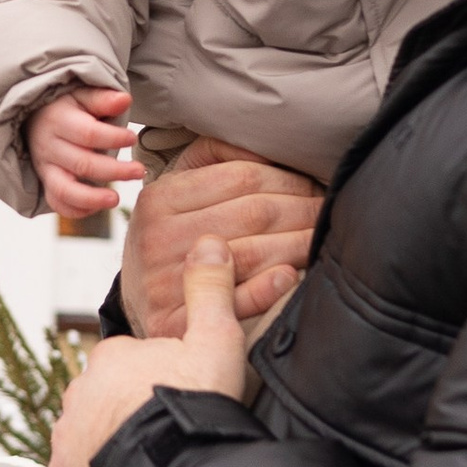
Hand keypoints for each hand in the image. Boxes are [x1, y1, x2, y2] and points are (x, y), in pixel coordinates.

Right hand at [28, 85, 146, 217]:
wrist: (35, 118)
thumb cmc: (68, 105)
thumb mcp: (82, 95)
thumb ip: (102, 99)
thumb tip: (124, 100)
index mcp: (58, 120)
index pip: (87, 133)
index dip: (112, 138)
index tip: (132, 138)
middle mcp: (48, 146)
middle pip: (81, 164)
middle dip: (114, 171)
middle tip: (139, 171)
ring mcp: (46, 168)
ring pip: (64, 190)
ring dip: (92, 198)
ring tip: (116, 200)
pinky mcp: (47, 184)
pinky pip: (58, 204)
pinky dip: (78, 210)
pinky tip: (100, 206)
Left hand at [40, 243, 250, 466]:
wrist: (173, 465)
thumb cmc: (193, 405)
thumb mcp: (215, 338)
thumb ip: (209, 291)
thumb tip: (210, 243)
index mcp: (113, 358)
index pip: (127, 366)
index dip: (154, 382)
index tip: (176, 398)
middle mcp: (81, 393)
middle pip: (102, 401)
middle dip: (124, 416)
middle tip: (160, 435)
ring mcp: (67, 438)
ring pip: (81, 440)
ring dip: (103, 450)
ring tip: (141, 466)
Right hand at [122, 135, 321, 338]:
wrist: (138, 299)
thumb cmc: (171, 236)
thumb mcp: (177, 188)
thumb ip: (215, 157)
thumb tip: (265, 145)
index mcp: (160, 197)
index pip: (242, 177)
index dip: (290, 179)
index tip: (314, 184)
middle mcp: (159, 238)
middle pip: (254, 213)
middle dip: (304, 209)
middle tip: (328, 210)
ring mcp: (167, 282)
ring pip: (254, 253)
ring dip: (300, 244)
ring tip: (322, 237)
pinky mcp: (179, 321)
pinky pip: (235, 302)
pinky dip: (269, 288)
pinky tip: (291, 275)